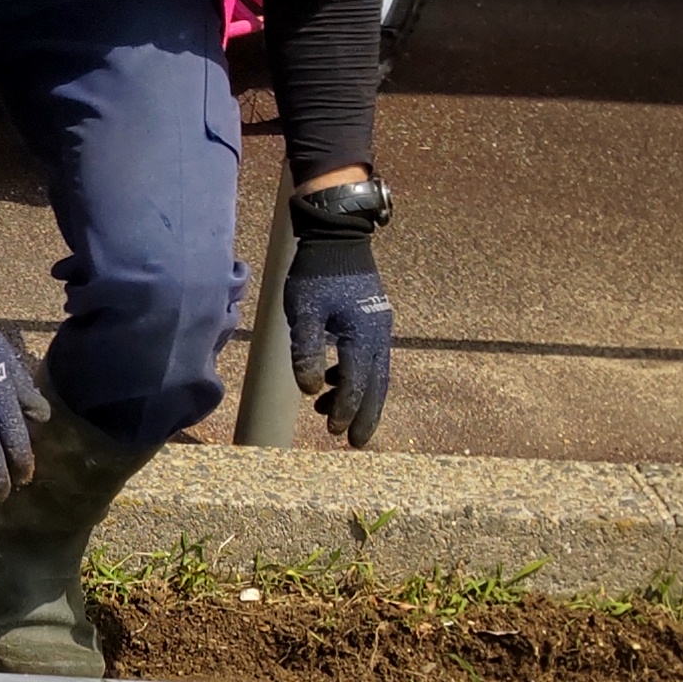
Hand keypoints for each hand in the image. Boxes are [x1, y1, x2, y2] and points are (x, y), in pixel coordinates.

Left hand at [284, 178, 394, 446]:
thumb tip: (310, 389)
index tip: (333, 432)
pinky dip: (354, 376)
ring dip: (356, 397)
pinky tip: (331, 382)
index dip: (346, 410)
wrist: (337, 238)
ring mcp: (379, 327)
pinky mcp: (373, 320)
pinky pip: (369, 358)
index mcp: (362, 335)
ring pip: (375, 373)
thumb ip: (306, 351)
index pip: (356, 384)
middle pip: (376, 386)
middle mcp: (378, 335)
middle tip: (356, 443)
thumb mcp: (303, 313)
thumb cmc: (315, 274)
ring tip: (329, 414)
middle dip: (365, 416)